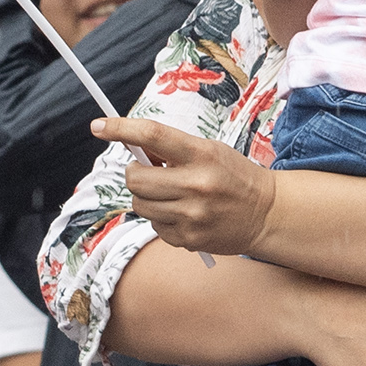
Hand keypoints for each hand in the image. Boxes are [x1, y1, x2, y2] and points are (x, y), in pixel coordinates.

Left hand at [99, 116, 274, 256]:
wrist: (267, 213)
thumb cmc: (234, 177)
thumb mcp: (210, 152)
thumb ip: (173, 150)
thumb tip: (132, 148)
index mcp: (202, 154)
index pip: (153, 135)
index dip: (121, 129)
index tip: (98, 126)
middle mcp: (196, 184)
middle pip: (135, 179)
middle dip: (135, 174)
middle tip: (147, 172)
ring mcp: (192, 214)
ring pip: (140, 205)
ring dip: (146, 198)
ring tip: (170, 194)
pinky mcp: (189, 238)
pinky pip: (155, 226)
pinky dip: (161, 219)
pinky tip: (183, 213)